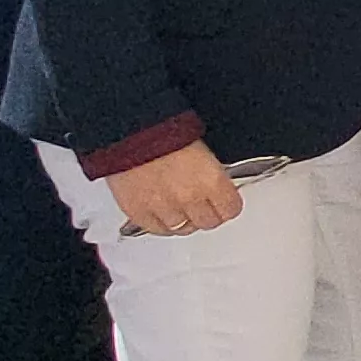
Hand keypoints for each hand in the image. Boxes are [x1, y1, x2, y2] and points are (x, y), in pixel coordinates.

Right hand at [108, 141, 243, 238]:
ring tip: (179, 204)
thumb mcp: (202, 149)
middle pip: (208, 222)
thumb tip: (218, 188)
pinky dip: (161, 223)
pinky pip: (158, 230)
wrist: (130, 130)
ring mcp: (164, 209)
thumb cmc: (165, 131)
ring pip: (183, 228)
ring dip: (183, 219)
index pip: (231, 209)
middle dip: (207, 213)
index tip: (223, 200)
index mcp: (212, 180)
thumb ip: (213, 175)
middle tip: (201, 203)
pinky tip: (162, 210)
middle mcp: (189, 199)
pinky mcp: (139, 214)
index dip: (227, 203)